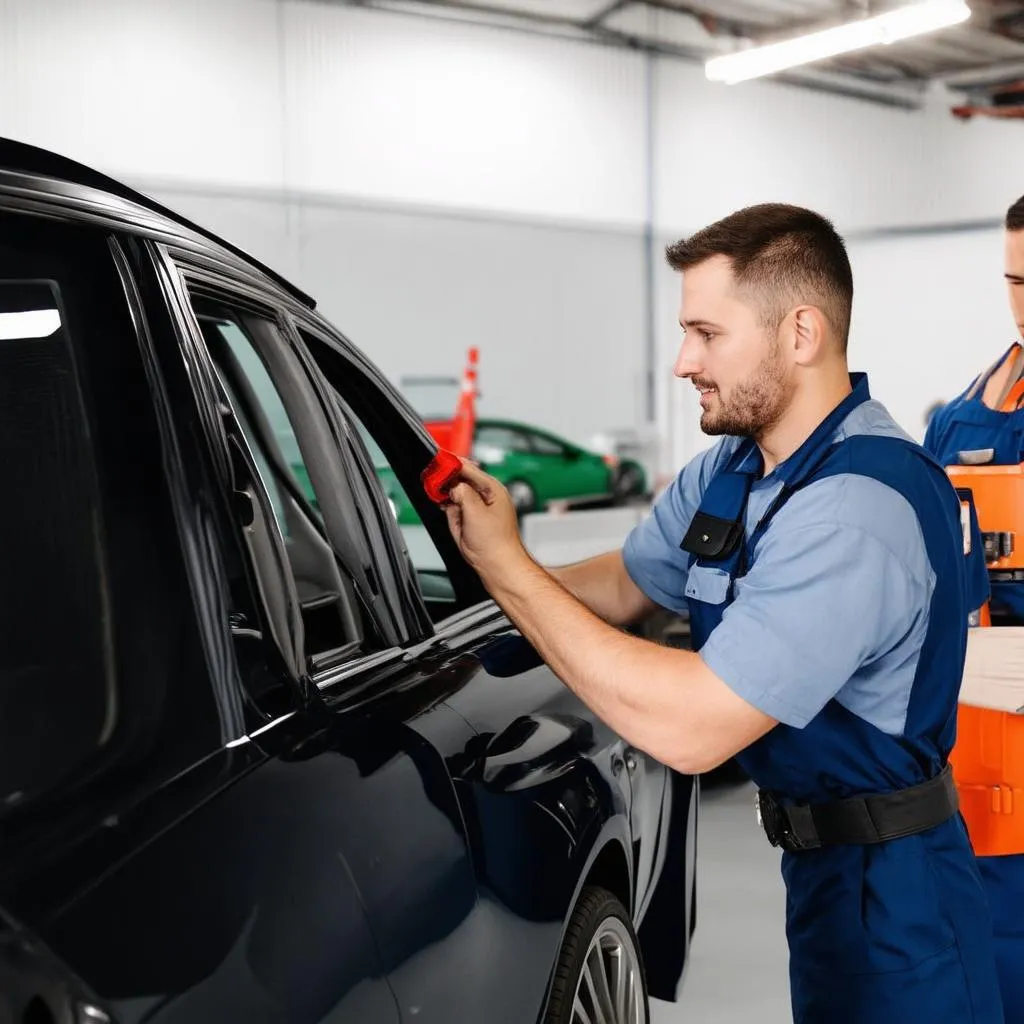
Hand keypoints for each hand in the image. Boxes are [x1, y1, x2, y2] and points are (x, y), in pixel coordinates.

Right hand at [443, 461, 530, 582]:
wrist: (497, 566)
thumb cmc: (496, 544)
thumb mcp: (476, 512)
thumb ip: (463, 493)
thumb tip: (453, 486)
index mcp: (493, 489)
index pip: (469, 468)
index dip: (452, 466)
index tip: (438, 464)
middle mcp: (486, 496)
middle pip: (461, 479)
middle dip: (448, 483)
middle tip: (435, 483)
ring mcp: (478, 507)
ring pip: (456, 494)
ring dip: (448, 498)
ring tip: (445, 503)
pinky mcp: (471, 519)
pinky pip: (455, 507)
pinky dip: (449, 508)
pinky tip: (447, 510)